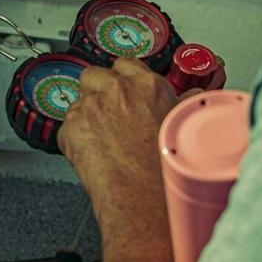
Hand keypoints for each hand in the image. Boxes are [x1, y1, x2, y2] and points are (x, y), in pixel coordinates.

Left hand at [57, 57, 177, 209]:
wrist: (144, 197)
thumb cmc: (165, 169)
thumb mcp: (182, 127)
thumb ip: (183, 104)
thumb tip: (194, 95)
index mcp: (147, 85)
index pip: (124, 65)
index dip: (119, 80)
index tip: (120, 93)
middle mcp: (118, 89)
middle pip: (93, 76)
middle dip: (95, 92)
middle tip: (105, 116)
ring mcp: (91, 106)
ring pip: (78, 103)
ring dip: (85, 118)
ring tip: (101, 143)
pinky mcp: (71, 127)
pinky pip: (66, 129)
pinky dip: (74, 142)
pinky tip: (91, 156)